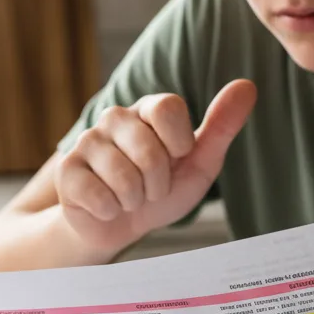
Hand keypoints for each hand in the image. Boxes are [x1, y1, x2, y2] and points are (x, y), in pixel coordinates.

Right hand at [55, 80, 256, 255]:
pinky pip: (97, 194)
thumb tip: (247, 85)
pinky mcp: (67, 171)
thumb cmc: (161, 192)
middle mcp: (114, 118)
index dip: (179, 142)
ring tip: (130, 199)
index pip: (167, 107)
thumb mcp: (199, 163)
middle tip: (152, 189)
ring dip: (135, 200)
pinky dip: (110, 210)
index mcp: (148, 110)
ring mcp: (87, 143)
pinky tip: (107, 207)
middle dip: (158, 183)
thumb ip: (221, 126)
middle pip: (147, 148)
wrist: (120, 227)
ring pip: (122, 176)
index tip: (178, 157)